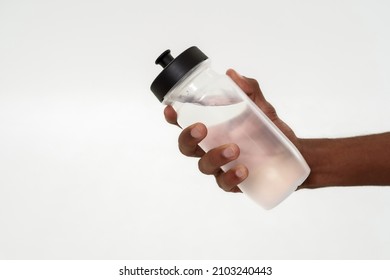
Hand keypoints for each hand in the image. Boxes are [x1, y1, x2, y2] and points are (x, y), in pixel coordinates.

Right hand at [164, 69, 299, 192]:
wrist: (294, 154)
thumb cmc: (271, 131)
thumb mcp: (263, 108)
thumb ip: (249, 91)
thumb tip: (233, 74)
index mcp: (213, 129)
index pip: (187, 123)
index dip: (174, 118)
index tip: (170, 110)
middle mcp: (211, 148)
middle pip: (187, 147)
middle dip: (188, 137)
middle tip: (201, 128)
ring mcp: (221, 166)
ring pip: (204, 165)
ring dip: (214, 156)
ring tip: (234, 149)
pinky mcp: (234, 182)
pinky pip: (224, 184)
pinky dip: (230, 177)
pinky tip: (243, 170)